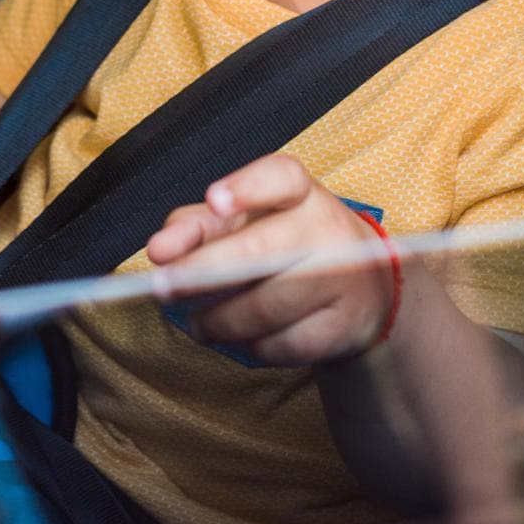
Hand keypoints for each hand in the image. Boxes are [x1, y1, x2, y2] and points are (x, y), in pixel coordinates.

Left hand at [146, 154, 394, 364]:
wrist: (361, 292)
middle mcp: (327, 228)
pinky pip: (282, 344)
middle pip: (263, 249)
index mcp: (300, 193)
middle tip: (163, 286)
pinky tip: (247, 336)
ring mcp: (342, 278)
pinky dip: (253, 346)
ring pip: (266, 306)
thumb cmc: (285, 247)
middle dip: (205, 269)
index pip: (280, 177)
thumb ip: (197, 226)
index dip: (247, 187)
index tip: (215, 201)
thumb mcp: (245, 223)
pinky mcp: (342, 327)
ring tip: (200, 323)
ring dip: (220, 321)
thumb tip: (162, 248)